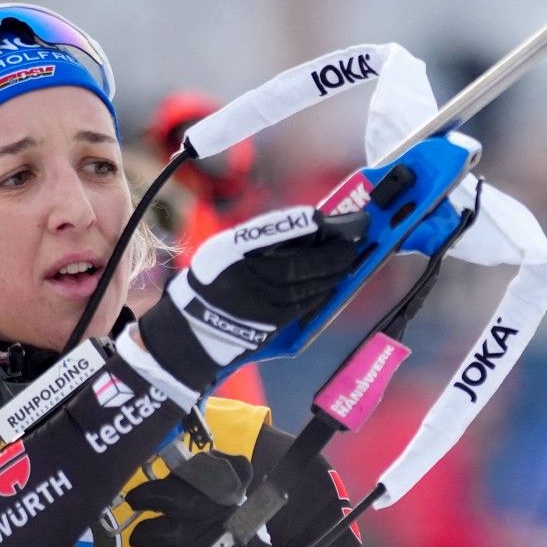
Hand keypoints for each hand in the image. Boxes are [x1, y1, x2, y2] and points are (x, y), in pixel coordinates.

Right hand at [137, 206, 367, 392]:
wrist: (193, 330)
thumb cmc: (212, 282)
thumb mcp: (222, 251)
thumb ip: (257, 239)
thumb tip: (304, 228)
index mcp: (228, 252)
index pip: (266, 233)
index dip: (294, 224)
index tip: (319, 216)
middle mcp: (244, 278)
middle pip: (298, 263)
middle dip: (330, 252)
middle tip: (353, 240)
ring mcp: (260, 304)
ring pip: (306, 285)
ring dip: (333, 272)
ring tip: (349, 259)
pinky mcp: (271, 324)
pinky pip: (304, 305)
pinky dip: (322, 291)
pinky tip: (333, 283)